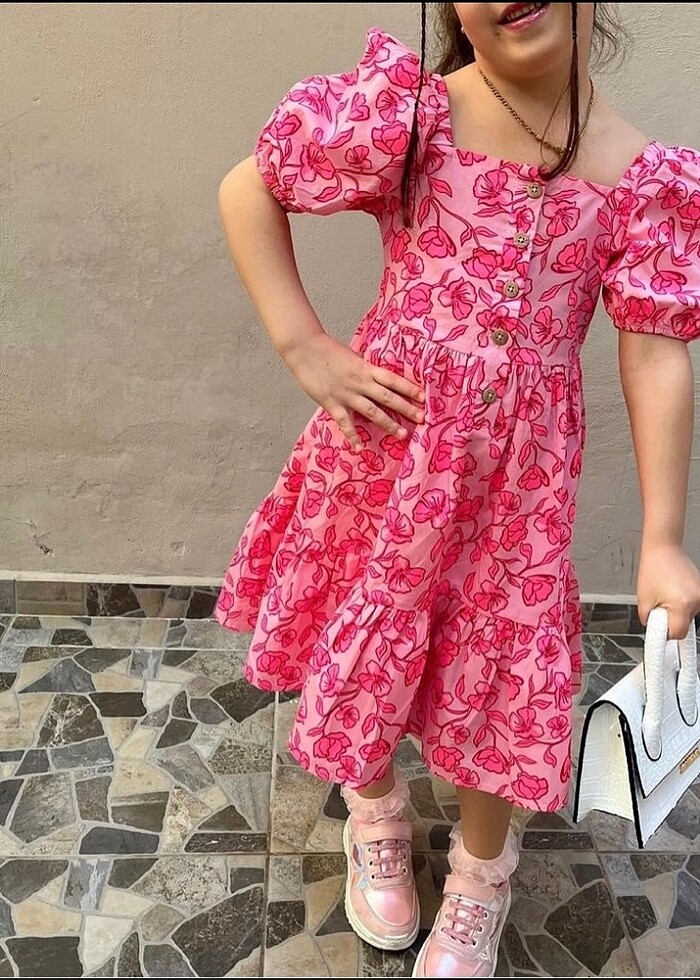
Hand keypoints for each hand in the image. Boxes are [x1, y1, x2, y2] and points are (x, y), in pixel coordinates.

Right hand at [284, 333, 423, 450]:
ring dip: (388, 424)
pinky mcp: (332, 403)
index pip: (393, 379)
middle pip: (388, 397)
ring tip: (402, 434)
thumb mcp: (352, 356)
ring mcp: (346, 394)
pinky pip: (345, 423)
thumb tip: (375, 377)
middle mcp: (360, 382)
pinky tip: (359, 448)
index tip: (424, 396)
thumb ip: (364, 369)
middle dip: (406, 409)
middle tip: (422, 418)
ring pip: (372, 411)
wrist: (304, 347)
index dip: (409, 388)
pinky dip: (352, 437)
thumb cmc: (327, 349)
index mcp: (366, 368)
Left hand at [637, 542, 699, 638]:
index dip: (665, 633)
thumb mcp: (643, 600)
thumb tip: (654, 631)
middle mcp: (697, 601)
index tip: (659, 633)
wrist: (663, 548)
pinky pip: (690, 605)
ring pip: (687, 615)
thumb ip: (649, 620)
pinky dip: (680, 602)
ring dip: (675, 610)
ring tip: (664, 593)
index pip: (677, 634)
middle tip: (658, 605)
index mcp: (682, 605)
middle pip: (683, 625)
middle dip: (669, 620)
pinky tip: (671, 590)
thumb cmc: (653, 568)